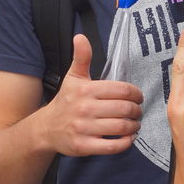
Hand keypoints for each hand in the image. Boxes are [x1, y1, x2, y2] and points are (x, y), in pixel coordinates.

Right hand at [38, 34, 141, 156]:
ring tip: (135, 124)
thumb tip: (80, 37)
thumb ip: (81, 58)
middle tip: (138, 111)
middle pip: (125, 109)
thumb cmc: (65, 101)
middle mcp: (85, 108)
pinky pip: (113, 146)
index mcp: (86, 89)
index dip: (136, 94)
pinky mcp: (84, 146)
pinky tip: (128, 137)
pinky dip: (126, 142)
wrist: (46, 128)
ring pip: (121, 127)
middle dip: (137, 110)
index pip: (122, 90)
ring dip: (134, 126)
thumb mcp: (73, 77)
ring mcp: (84, 128)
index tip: (138, 97)